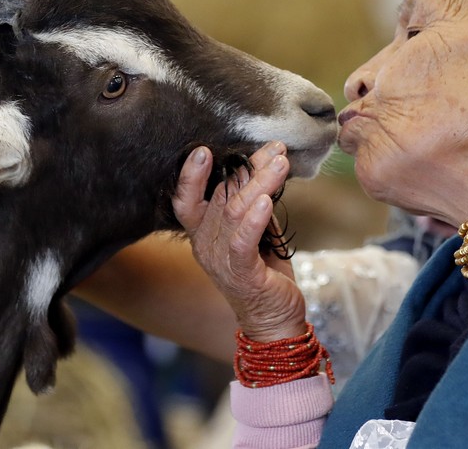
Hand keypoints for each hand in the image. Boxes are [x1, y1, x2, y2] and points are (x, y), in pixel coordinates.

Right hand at [173, 141, 307, 342]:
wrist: (274, 320)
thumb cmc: (265, 272)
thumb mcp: (257, 231)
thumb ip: (253, 202)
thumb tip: (264, 165)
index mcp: (203, 233)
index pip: (186, 200)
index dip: (190, 175)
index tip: (204, 148)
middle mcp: (205, 245)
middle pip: (221, 196)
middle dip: (249, 167)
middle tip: (275, 148)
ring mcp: (220, 260)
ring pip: (235, 211)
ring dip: (260, 183)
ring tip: (281, 163)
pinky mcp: (241, 274)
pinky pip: (243, 241)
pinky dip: (255, 219)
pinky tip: (266, 200)